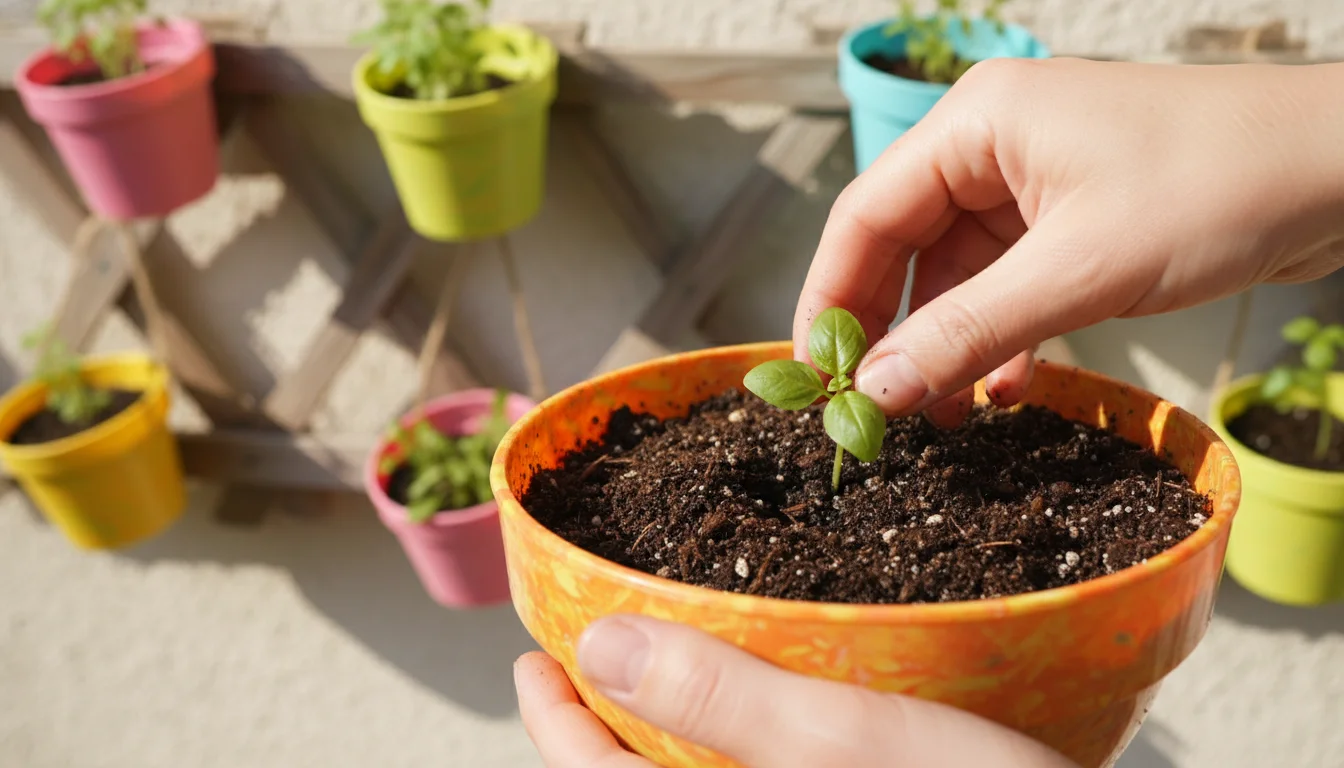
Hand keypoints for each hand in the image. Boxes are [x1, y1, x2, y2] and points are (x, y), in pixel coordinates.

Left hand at [515, 615, 1075, 766]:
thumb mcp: (842, 742)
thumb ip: (718, 697)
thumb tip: (596, 647)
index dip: (551, 723)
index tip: (531, 659)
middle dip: (601, 732)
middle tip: (590, 658)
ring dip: (669, 735)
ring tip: (665, 665)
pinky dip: (735, 747)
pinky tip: (759, 704)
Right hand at [797, 59, 1343, 425]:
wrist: (1343, 167)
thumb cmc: (1221, 184)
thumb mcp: (1078, 273)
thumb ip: (965, 333)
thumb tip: (873, 393)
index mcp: (976, 123)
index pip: (865, 214)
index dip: (831, 299)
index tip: (814, 376)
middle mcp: (994, 144)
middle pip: (902, 245)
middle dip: (888, 330)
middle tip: (869, 408)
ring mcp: (1036, 181)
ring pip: (957, 272)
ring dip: (946, 344)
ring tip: (936, 418)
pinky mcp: (1075, 217)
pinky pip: (1009, 282)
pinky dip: (1000, 336)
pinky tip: (1001, 390)